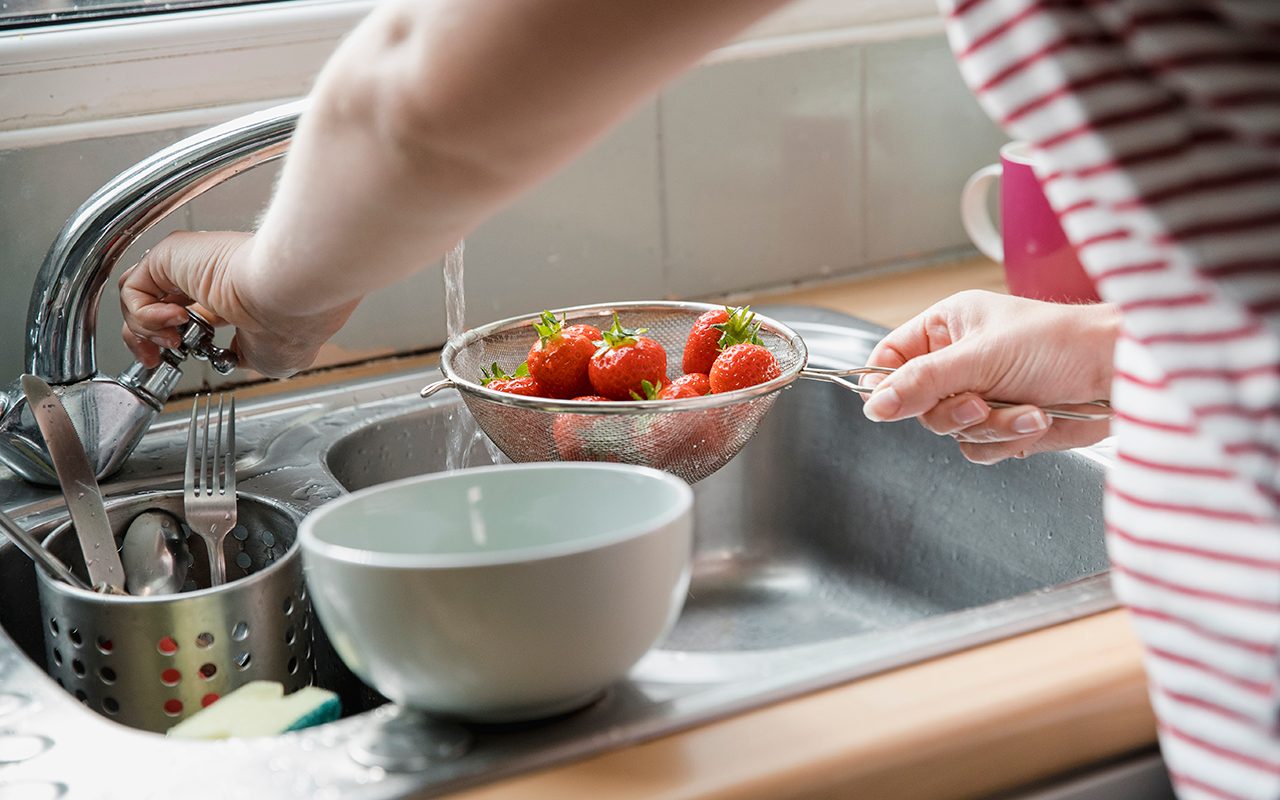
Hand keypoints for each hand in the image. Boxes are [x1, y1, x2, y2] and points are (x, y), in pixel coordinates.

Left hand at [118, 231, 358, 377]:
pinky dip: (145, 316)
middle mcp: (207, 277)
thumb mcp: (266, 358)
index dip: (173, 341)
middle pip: (152, 305)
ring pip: (137, 298)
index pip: (187, 315)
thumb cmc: (292, 321)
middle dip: (148, 339)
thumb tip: (235, 358)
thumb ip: (241, 354)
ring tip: (174, 340)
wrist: (289, 297)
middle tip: (158, 358)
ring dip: (147, 331)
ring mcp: (188, 264)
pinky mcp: (170, 255)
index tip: (176, 359)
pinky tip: (175, 321)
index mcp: (232, 296)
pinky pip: (133, 289)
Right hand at [861, 290, 1117, 463]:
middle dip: (953, 410)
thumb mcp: (980, 356)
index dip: (885, 383)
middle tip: (978, 402)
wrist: (1119, 373)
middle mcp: (958, 361)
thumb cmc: (1060, 342)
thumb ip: (922, 382)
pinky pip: (979, 448)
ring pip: (950, 430)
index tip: (889, 404)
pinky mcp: (1004, 425)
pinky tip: (1037, 418)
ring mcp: (981, 394)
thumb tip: (875, 404)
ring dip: (989, 426)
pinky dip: (1008, 439)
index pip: (890, 357)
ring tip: (1024, 408)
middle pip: (917, 404)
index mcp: (946, 328)